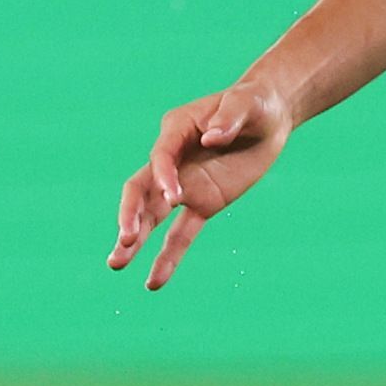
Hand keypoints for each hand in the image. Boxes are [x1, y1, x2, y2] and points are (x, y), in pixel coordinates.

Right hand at [110, 83, 294, 291]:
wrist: (270, 117)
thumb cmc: (253, 103)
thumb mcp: (246, 103)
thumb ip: (229, 118)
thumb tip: (212, 138)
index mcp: (176, 130)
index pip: (161, 158)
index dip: (164, 177)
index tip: (175, 196)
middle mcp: (172, 161)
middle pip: (141, 190)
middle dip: (131, 214)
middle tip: (125, 239)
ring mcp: (185, 186)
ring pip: (153, 216)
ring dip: (136, 240)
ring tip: (116, 264)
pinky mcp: (203, 205)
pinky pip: (181, 234)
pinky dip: (169, 257)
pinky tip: (154, 282)